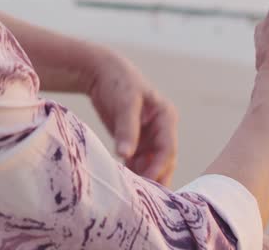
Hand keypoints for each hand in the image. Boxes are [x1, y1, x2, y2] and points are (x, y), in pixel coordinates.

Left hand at [85, 48, 178, 185]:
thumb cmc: (117, 82)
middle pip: (163, 160)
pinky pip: (138, 162)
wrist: (100, 72)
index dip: (158, 166)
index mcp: (166, 117)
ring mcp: (149, 136)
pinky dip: (133, 172)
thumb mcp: (124, 104)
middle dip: (155, 176)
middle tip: (143, 196)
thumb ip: (127, 129)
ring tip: (133, 195)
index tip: (146, 180)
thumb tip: (126, 155)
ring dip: (144, 177)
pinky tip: (125, 185)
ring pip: (151, 164)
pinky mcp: (136, 141)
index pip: (168, 148)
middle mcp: (161, 129)